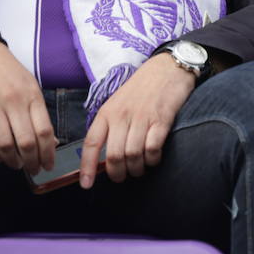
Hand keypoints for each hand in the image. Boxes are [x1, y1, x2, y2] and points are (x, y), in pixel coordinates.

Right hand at [0, 41, 56, 174]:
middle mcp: (13, 100)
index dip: (48, 154)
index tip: (48, 165)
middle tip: (32, 170)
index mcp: (31, 95)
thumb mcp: (29, 85)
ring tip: (15, 164)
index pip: (45, 132)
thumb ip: (39, 112)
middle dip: (32, 163)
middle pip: (27, 143)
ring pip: (5, 145)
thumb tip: (52, 142)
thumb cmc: (7, 70)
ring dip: (12, 162)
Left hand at [78, 53, 195, 187]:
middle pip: (114, 155)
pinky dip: (153, 160)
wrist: (167, 68)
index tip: (86, 185)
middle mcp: (121, 115)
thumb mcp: (117, 103)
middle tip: (123, 177)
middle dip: (118, 173)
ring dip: (136, 169)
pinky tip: (154, 158)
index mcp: (107, 112)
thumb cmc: (141, 89)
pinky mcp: (161, 119)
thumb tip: (103, 156)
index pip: (91, 143)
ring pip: (133, 155)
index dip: (87, 167)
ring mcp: (142, 117)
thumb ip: (110, 126)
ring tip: (139, 168)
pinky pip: (153, 149)